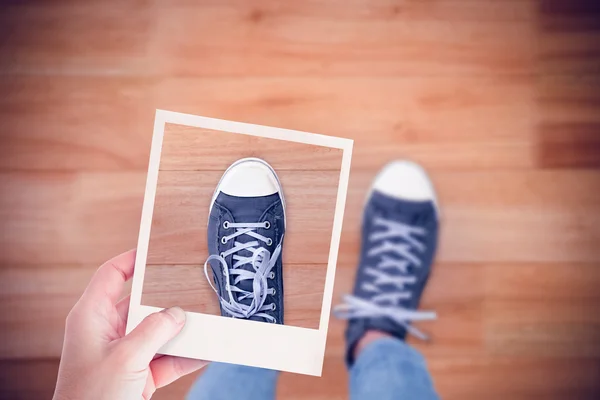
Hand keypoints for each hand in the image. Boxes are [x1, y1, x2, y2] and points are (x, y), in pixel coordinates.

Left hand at [53, 250, 206, 399]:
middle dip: (168, 299)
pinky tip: (206, 351)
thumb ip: (154, 330)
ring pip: (157, 332)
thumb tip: (177, 313)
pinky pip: (166, 358)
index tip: (155, 248)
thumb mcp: (126, 358)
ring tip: (206, 321)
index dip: (132, 259)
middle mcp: (107, 331)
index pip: (111, 275)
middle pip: (141, 303)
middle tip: (191, 286)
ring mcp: (123, 354)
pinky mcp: (137, 374)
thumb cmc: (91, 398)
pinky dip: (185, 356)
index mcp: (91, 317)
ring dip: (181, 331)